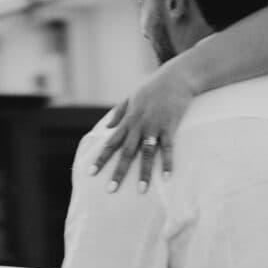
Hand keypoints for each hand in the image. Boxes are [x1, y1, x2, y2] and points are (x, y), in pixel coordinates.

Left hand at [90, 65, 196, 190]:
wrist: (176, 77)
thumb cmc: (153, 87)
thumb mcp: (131, 97)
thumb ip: (118, 113)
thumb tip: (107, 128)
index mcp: (128, 120)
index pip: (111, 143)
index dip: (101, 158)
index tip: (91, 173)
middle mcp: (139, 125)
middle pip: (126, 152)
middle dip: (118, 172)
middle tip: (111, 190)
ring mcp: (154, 126)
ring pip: (146, 152)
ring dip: (144, 172)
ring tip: (141, 190)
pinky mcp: (170, 126)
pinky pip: (168, 147)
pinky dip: (167, 162)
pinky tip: (166, 176)